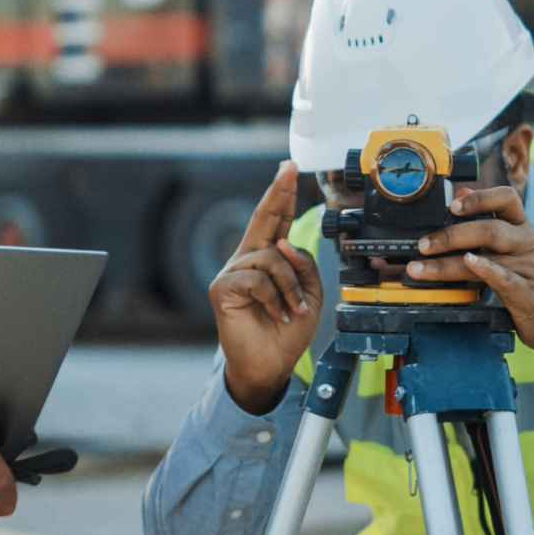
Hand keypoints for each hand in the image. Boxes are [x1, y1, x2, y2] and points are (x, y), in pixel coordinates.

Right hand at [211, 162, 324, 414]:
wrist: (270, 365)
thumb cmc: (287, 332)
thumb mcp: (310, 295)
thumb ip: (304, 266)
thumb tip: (285, 244)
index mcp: (268, 259)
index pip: (277, 221)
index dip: (282, 195)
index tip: (289, 169)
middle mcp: (248, 260)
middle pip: (263, 219)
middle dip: (277, 192)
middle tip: (289, 170)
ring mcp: (233, 272)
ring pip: (272, 258)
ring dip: (291, 286)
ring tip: (294, 309)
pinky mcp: (223, 288)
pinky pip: (258, 279)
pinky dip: (276, 297)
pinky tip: (278, 313)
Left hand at [407, 187, 533, 359]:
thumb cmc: (528, 278)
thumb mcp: (512, 245)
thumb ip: (487, 220)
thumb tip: (461, 193)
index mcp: (521, 227)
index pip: (506, 198)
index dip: (479, 198)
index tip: (452, 205)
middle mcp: (526, 242)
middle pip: (491, 229)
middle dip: (452, 236)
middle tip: (424, 245)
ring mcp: (528, 267)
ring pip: (488, 257)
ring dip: (449, 263)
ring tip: (421, 268)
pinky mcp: (527, 293)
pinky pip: (505, 278)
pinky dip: (486, 270)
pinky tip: (469, 264)